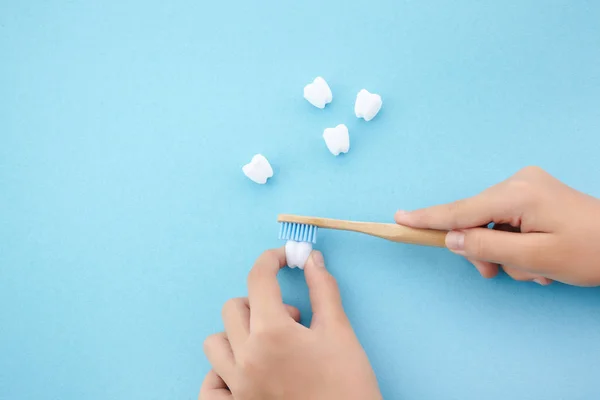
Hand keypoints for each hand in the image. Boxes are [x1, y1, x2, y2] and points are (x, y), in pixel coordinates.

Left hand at [200, 248, 381, 399]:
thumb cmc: (348, 384)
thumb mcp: (340, 331)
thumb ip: (323, 288)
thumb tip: (311, 259)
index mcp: (272, 333)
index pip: (259, 279)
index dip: (271, 260)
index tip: (283, 258)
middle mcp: (247, 358)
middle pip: (233, 308)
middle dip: (260, 302)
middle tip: (291, 320)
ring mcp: (237, 386)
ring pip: (216, 343)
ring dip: (237, 334)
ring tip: (266, 345)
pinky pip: (209, 385)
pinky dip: (220, 373)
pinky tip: (244, 371)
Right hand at [395, 166, 599, 286]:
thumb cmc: (591, 251)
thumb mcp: (536, 258)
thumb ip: (487, 247)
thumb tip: (452, 238)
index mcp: (517, 194)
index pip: (460, 210)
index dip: (428, 219)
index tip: (399, 218)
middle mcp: (518, 182)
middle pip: (474, 219)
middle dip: (482, 250)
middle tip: (497, 274)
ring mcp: (526, 186)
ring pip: (490, 225)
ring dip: (503, 252)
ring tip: (532, 270)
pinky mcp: (532, 194)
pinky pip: (506, 222)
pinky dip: (514, 243)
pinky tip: (537, 259)